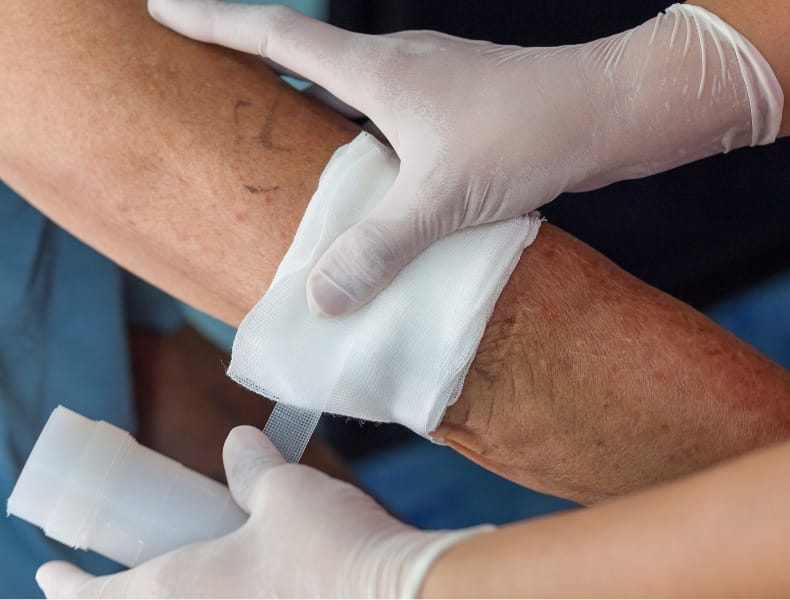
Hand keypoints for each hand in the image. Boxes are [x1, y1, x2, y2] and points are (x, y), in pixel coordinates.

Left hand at [36, 426, 488, 597]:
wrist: (399, 597)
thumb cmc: (328, 546)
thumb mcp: (284, 491)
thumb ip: (253, 469)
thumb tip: (239, 443)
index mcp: (180, 592)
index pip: (98, 597)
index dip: (68, 583)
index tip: (49, 572)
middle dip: (135, 591)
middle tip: (144, 562)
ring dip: (194, 592)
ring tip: (211, 567)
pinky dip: (238, 596)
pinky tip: (268, 581)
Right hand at [148, 0, 781, 316]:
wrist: (607, 115)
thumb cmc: (526, 133)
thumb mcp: (442, 198)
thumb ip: (379, 246)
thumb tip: (321, 296)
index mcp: (379, 71)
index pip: (276, 36)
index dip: (214, 23)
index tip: (163, 11)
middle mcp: (400, 66)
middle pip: (308, 55)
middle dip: (254, 62)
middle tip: (212, 81)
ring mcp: (433, 84)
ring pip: (354, 90)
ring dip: (314, 105)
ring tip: (283, 138)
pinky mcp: (460, 108)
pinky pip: (393, 117)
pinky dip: (365, 138)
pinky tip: (374, 177)